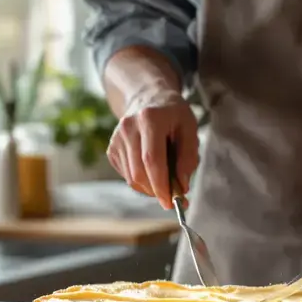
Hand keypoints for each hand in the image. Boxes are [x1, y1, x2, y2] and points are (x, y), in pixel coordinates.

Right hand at [107, 88, 199, 209]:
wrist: (148, 99)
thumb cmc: (173, 115)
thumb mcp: (190, 129)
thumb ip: (188, 157)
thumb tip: (181, 186)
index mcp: (150, 118)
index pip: (152, 159)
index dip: (161, 185)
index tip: (171, 202)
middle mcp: (128, 127)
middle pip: (139, 173)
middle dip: (157, 190)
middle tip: (174, 197)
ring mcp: (116, 139)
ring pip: (132, 178)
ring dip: (150, 188)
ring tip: (166, 180)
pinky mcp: (112, 149)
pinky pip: (127, 176)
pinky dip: (142, 181)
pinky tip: (152, 170)